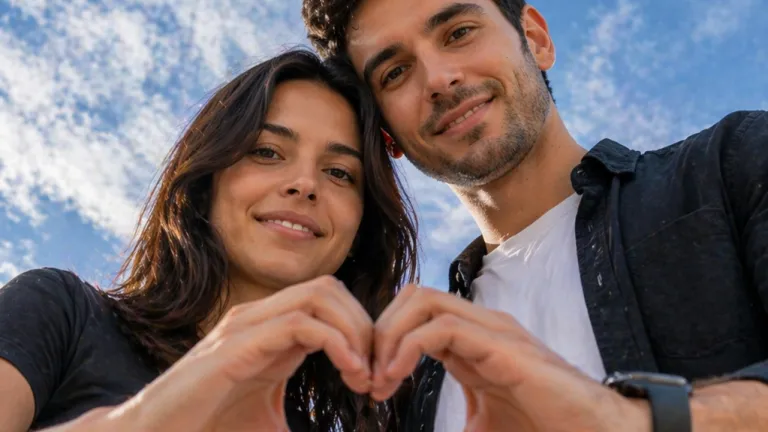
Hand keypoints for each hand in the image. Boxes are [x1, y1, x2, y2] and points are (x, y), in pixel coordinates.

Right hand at [106, 275, 372, 431]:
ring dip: (354, 331)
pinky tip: (347, 371)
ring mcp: (246, 326)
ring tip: (362, 373)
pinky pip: (300, 323)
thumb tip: (338, 425)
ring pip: (319, 295)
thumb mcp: (268, 417)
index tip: (373, 372)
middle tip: (374, 371)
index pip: (329, 299)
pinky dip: (336, 342)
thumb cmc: (210, 427)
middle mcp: (259, 318)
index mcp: (270, 329)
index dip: (361, 328)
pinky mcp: (237, 345)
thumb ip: (300, 410)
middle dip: (363, 325)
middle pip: (330, 288)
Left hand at [371, 284, 650, 431]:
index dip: (383, 340)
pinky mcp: (500, 344)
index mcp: (471, 338)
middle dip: (378, 331)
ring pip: (421, 300)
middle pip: (411, 296)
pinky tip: (396, 378)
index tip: (370, 384)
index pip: (414, 311)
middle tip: (366, 377)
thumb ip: (455, 416)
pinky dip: (406, 348)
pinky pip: (440, 327)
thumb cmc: (540, 427)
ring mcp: (491, 328)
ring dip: (388, 336)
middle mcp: (479, 323)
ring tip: (379, 380)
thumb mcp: (480, 422)